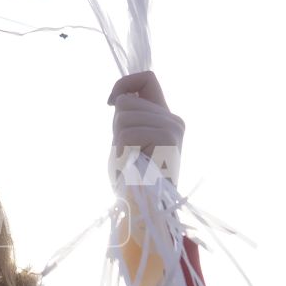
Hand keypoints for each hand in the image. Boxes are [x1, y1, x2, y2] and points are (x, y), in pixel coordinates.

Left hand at [108, 71, 182, 187]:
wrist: (144, 206)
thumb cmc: (133, 177)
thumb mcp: (130, 139)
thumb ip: (130, 117)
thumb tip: (119, 97)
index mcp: (166, 117)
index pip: (147, 78)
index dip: (124, 84)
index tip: (111, 103)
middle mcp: (173, 119)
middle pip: (127, 101)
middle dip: (117, 126)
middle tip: (128, 152)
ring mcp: (172, 128)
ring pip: (124, 117)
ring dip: (119, 142)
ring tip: (132, 160)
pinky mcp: (167, 139)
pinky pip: (126, 134)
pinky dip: (122, 152)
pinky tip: (134, 165)